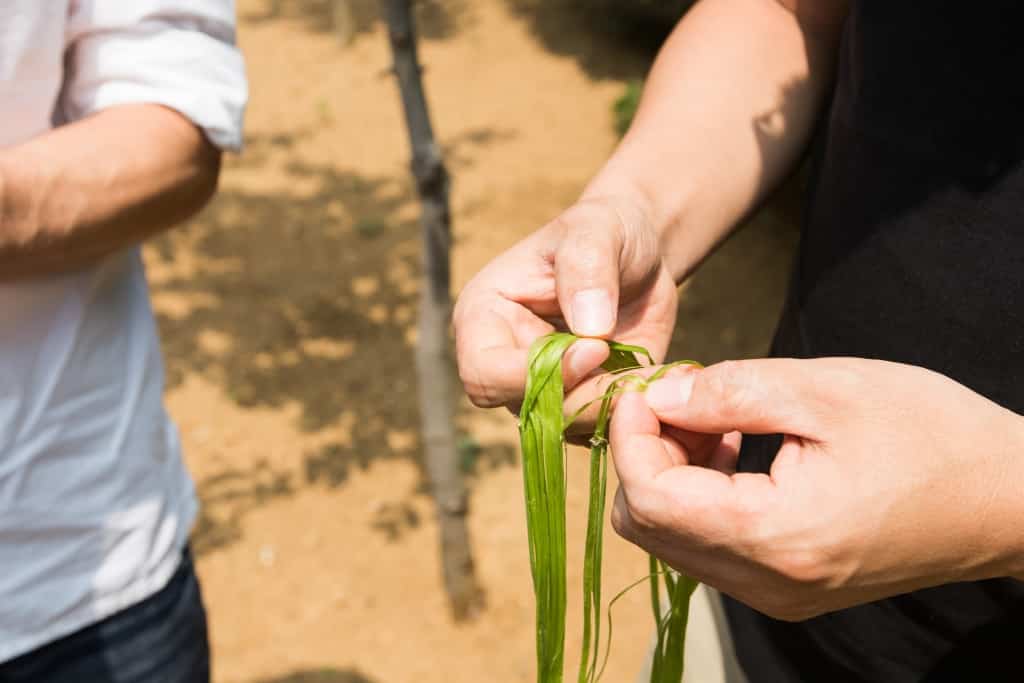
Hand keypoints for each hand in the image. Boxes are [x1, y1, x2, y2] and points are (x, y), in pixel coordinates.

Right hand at [453, 193, 677, 420]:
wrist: (641, 252)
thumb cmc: (606, 229)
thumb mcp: (597, 229)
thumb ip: (587, 268)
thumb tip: (590, 329)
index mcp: (485, 317)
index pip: (484, 373)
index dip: (535, 374)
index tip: (596, 348)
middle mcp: (506, 359)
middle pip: (526, 409)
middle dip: (581, 397)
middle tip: (630, 371)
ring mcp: (545, 386)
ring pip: (565, 426)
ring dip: (610, 407)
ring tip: (647, 371)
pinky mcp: (583, 400)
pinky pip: (600, 426)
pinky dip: (631, 411)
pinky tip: (653, 378)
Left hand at [609, 358, 1023, 620]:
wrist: (1006, 498)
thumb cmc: (928, 435)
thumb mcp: (824, 391)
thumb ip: (728, 391)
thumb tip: (656, 396)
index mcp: (775, 536)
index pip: (648, 498)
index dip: (629, 437)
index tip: (646, 387)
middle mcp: (767, 584)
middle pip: (648, 526)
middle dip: (645, 454)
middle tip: (681, 398)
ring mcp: (777, 595)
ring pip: (673, 539)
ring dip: (672, 473)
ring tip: (716, 419)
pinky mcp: (788, 590)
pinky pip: (711, 548)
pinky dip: (702, 496)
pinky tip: (736, 448)